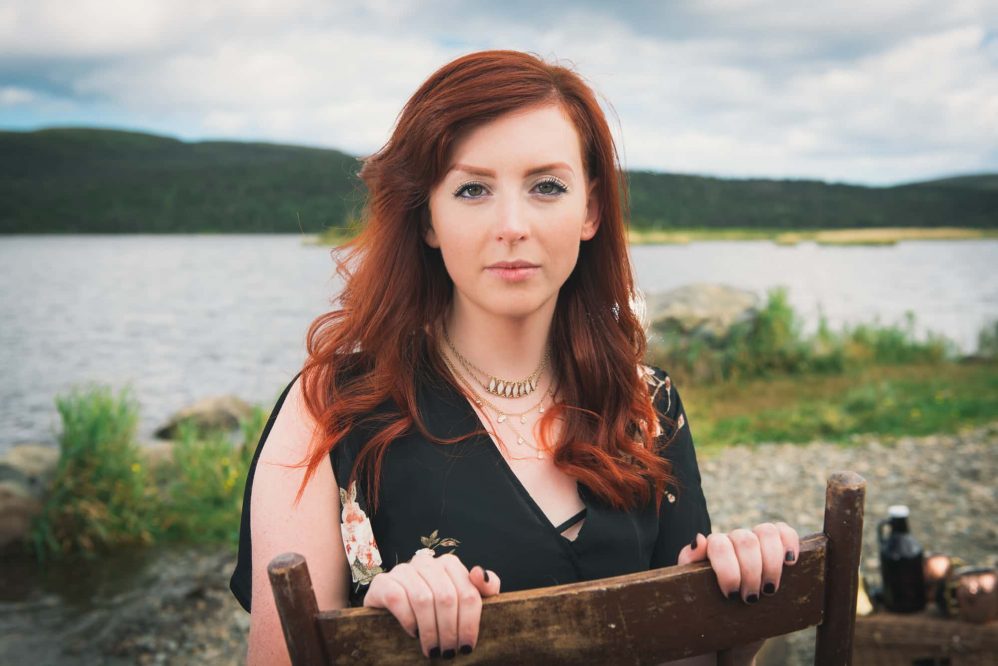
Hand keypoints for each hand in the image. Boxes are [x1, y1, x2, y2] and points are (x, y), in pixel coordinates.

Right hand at [363, 549, 501, 658]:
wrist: (393, 616)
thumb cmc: (435, 611)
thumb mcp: (462, 602)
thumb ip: (481, 589)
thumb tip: (480, 573)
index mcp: (449, 564)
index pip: (467, 592)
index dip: (470, 623)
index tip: (467, 646)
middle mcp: (425, 562)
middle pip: (446, 597)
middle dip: (450, 630)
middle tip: (449, 652)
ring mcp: (402, 570)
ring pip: (423, 599)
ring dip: (430, 630)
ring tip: (433, 650)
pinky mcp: (382, 583)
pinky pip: (397, 599)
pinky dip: (408, 620)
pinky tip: (413, 633)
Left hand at [677, 522, 799, 665]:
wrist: (729, 637)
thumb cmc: (708, 613)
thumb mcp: (693, 593)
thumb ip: (689, 563)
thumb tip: (700, 539)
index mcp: (712, 550)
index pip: (719, 543)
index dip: (728, 569)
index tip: (731, 595)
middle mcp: (734, 542)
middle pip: (745, 539)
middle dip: (751, 572)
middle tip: (750, 598)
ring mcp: (757, 545)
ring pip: (767, 532)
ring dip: (771, 563)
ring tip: (769, 590)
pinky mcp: (778, 552)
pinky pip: (784, 532)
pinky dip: (790, 543)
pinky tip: (789, 563)